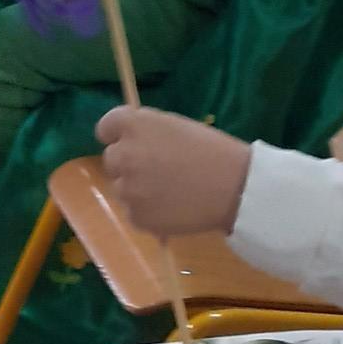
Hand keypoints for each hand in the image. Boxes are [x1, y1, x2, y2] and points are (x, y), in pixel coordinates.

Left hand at [97, 105, 252, 238]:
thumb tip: (130, 141)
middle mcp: (123, 155)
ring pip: (122, 188)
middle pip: (112, 159)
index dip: (118, 136)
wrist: (236, 189)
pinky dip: (148, 213)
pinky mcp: (136, 217)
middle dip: (129, 164)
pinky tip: (173, 208)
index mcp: (133, 126)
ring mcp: (127, 189)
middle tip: (159, 170)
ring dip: (138, 190)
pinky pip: (134, 213)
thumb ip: (146, 131)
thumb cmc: (212, 151)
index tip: (133, 143)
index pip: (106, 128)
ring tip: (172, 192)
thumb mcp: (175, 126)